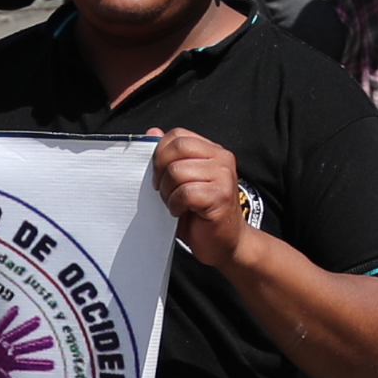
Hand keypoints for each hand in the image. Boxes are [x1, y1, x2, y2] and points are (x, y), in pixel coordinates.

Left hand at [150, 127, 258, 271]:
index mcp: (212, 151)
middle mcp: (222, 159)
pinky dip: (176, 205)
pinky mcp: (221, 196)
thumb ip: (169, 157)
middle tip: (163, 190)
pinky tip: (181, 212)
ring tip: (175, 203)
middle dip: (161, 171)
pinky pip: (185, 193)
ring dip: (168, 192)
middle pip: (177, 148)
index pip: (178, 135)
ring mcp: (224, 176)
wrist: (225, 244)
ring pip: (177, 171)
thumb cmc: (201, 214)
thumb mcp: (181, 181)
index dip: (160, 153)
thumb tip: (152, 133)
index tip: (158, 174)